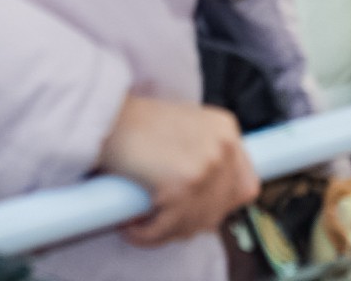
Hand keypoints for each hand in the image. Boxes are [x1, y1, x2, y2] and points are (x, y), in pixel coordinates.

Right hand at [100, 94, 259, 244]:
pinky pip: (169, 228)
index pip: (245, 185)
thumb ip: (204, 154)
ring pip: (196, 223)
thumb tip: (208, 200)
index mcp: (227, 129)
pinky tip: (130, 226)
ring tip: (142, 224)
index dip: (221, 204)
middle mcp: (224, 146)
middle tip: (163, 221)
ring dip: (167, 231)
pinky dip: (147, 234)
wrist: (105, 115)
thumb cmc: (136, 123)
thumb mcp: (184, 128)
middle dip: (191, 221)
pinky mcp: (183, 185)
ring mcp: (207, 166)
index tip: (196, 210)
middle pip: (222, 209)